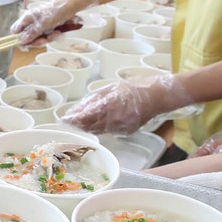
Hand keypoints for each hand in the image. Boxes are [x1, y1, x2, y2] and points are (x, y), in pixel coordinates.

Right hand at [11, 0, 77, 46]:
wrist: (70, 7)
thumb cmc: (56, 10)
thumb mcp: (43, 23)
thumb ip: (32, 32)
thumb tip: (21, 40)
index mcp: (27, 18)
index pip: (15, 30)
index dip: (18, 39)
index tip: (24, 45)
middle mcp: (31, 22)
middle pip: (27, 37)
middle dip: (36, 41)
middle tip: (43, 40)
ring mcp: (39, 26)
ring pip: (37, 39)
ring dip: (46, 39)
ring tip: (53, 34)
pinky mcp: (46, 28)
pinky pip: (46, 37)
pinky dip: (52, 37)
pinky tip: (57, 33)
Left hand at [59, 74, 194, 134]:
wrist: (157, 97)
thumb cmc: (134, 88)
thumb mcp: (111, 88)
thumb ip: (93, 100)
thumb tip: (77, 109)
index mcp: (110, 105)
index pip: (86, 116)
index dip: (74, 119)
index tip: (64, 120)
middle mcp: (115, 119)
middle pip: (90, 126)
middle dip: (78, 124)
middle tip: (68, 122)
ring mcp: (121, 127)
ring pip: (98, 130)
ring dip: (88, 127)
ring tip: (79, 122)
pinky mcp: (126, 132)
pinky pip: (109, 131)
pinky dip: (101, 127)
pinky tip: (98, 122)